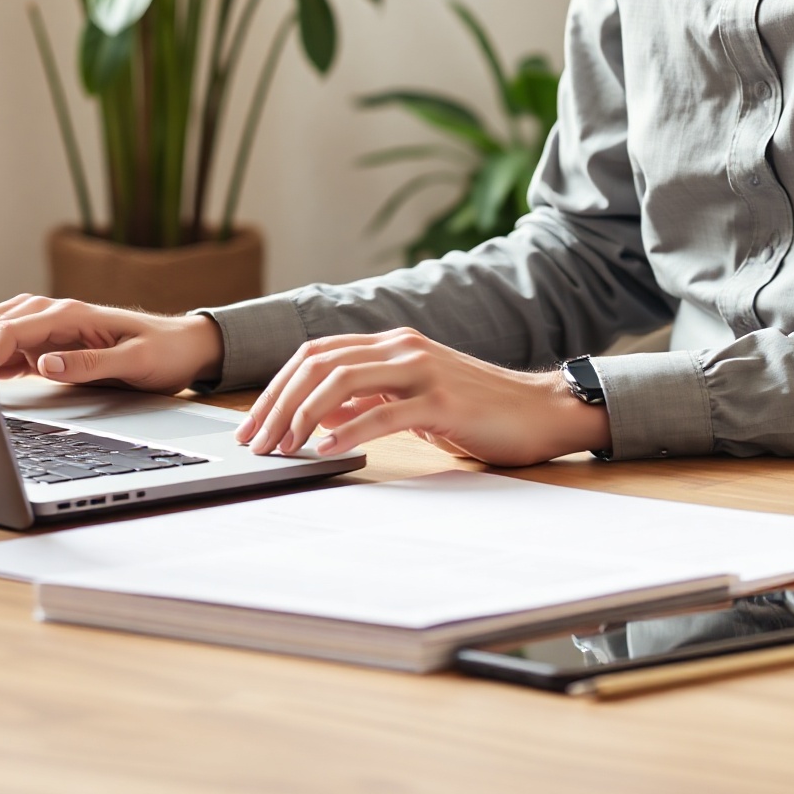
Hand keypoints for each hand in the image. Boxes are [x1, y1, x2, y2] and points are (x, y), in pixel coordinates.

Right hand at [0, 294, 222, 391]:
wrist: (186, 347)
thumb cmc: (165, 351)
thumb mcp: (136, 361)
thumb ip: (91, 362)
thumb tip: (45, 364)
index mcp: (72, 314)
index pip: (14, 328)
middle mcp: (57, 316)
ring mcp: (52, 330)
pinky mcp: (53, 347)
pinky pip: (12, 349)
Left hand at [237, 329, 610, 465]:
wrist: (540, 412)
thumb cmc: (477, 411)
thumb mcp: (412, 403)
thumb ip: (368, 403)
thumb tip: (316, 417)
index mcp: (392, 344)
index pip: (316, 354)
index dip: (277, 387)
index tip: (253, 423)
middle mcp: (402, 347)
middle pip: (319, 364)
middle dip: (278, 403)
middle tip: (255, 441)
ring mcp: (423, 370)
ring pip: (343, 381)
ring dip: (303, 416)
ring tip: (283, 447)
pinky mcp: (443, 400)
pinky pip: (384, 412)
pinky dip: (348, 431)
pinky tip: (325, 449)